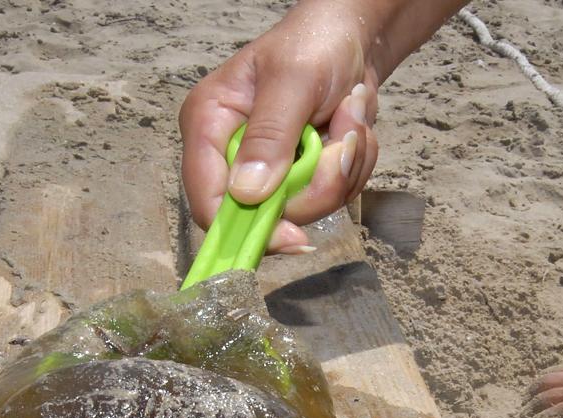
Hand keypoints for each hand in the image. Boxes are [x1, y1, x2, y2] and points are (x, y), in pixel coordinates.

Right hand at [179, 0, 379, 252]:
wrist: (353, 38)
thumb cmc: (313, 43)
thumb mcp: (292, 81)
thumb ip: (269, 137)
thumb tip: (247, 194)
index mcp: (208, 126)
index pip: (208, 201)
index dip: (246, 227)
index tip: (293, 235)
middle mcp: (233, 154)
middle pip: (267, 215)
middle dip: (318, 183)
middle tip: (342, 141)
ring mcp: (270, 168)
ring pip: (309, 207)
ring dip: (343, 167)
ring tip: (348, 116)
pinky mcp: (302, 174)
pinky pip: (334, 195)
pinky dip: (354, 165)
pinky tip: (350, 127)